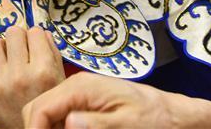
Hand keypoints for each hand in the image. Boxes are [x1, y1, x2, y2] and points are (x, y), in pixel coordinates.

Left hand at [0, 27, 65, 128]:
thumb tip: (41, 33)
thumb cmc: (53, 113)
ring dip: (4, 49)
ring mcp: (0, 85)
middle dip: (20, 39)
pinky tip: (6, 78)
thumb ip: (54, 56)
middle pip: (13, 32)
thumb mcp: (61, 83)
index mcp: (43, 72)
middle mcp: (20, 76)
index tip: (37, 44)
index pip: (35, 32)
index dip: (37, 37)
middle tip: (23, 50)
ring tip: (11, 59)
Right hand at [22, 72, 210, 128]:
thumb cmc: (153, 120)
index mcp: (81, 88)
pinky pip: (61, 116)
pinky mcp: (85, 102)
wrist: (172, 114)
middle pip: (38, 110)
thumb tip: (67, 123)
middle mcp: (75, 86)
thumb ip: (95, 124)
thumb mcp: (126, 126)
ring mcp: (79, 93)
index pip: (40, 109)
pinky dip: (60, 128)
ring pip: (47, 114)